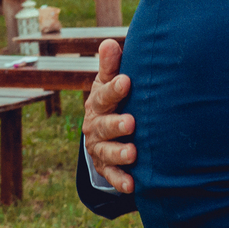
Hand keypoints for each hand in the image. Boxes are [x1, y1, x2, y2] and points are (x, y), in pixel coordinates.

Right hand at [82, 39, 137, 192]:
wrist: (103, 127)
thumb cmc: (113, 98)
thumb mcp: (108, 81)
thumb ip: (110, 65)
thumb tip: (108, 42)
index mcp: (98, 102)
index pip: (104, 94)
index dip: (114, 88)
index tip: (127, 81)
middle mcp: (95, 125)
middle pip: (104, 125)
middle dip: (116, 124)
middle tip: (131, 122)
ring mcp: (99, 147)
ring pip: (107, 151)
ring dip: (120, 153)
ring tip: (133, 153)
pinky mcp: (105, 166)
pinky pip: (112, 175)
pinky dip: (121, 181)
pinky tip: (132, 185)